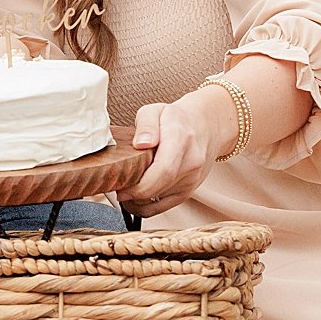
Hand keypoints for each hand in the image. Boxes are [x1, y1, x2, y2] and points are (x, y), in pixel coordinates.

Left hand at [119, 87, 234, 218]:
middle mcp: (190, 162)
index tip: (121, 185)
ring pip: (158, 201)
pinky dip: (144, 208)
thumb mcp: (155, 110)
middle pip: (159, 188)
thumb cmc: (174, 119)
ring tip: (124, 188)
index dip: (140, 184)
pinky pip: (162, 209)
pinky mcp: (187, 192)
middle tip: (117, 186)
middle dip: (133, 193)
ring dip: (136, 201)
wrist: (203, 127)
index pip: (164, 170)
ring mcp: (191, 180)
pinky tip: (133, 198)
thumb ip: (146, 124)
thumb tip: (141, 144)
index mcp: (180, 139)